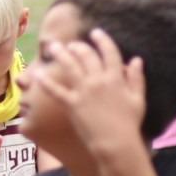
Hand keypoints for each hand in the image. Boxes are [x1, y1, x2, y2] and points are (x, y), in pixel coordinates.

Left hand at [40, 28, 145, 159]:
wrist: (116, 143)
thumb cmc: (129, 123)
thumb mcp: (138, 99)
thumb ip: (136, 78)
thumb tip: (136, 60)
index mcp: (116, 78)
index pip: (109, 52)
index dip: (102, 40)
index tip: (95, 33)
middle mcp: (98, 80)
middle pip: (86, 55)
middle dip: (78, 46)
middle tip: (71, 44)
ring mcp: (84, 91)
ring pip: (69, 66)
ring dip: (60, 54)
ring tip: (53, 47)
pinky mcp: (72, 104)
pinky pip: (56, 90)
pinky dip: (46, 82)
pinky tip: (38, 75)